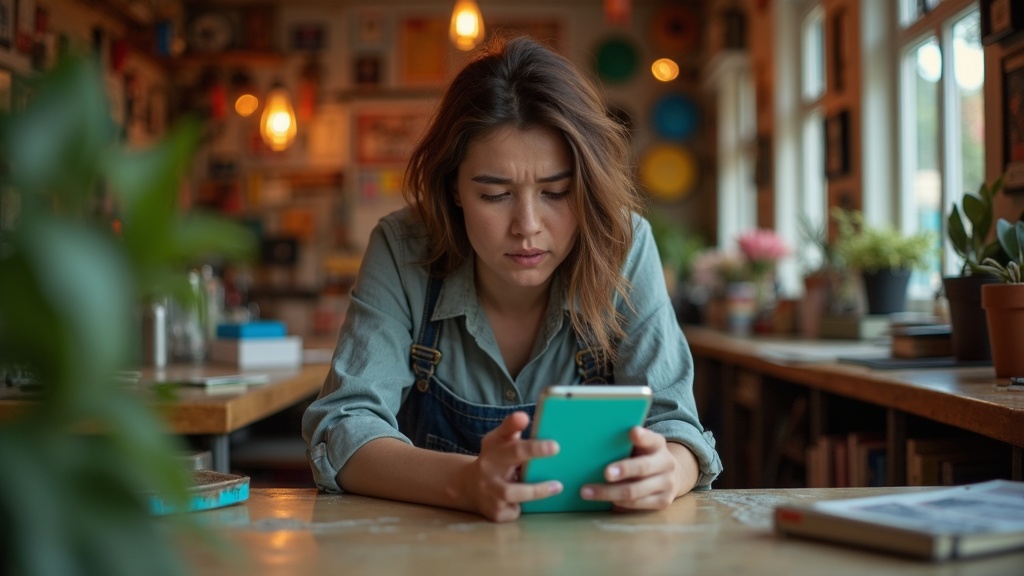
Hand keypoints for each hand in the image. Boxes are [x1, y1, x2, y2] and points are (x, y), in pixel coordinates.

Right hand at [458, 411, 562, 521]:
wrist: (469, 487)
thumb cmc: (493, 459)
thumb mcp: (498, 440)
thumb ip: (510, 427)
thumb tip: (523, 416)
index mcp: (494, 452)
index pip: (513, 447)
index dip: (533, 447)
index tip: (555, 445)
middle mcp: (489, 472)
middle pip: (510, 468)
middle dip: (534, 462)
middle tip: (557, 455)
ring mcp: (491, 494)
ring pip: (512, 494)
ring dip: (537, 491)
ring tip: (558, 486)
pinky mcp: (495, 513)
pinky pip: (515, 511)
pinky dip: (525, 505)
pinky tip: (531, 501)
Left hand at [580, 427, 697, 510]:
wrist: (669, 475)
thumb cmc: (643, 456)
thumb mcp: (640, 445)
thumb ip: (625, 443)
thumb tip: (592, 441)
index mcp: (658, 444)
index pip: (651, 438)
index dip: (642, 436)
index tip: (632, 432)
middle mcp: (666, 463)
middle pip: (642, 468)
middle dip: (623, 470)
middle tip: (605, 473)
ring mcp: (667, 484)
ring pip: (634, 491)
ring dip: (608, 493)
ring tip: (587, 492)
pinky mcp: (663, 502)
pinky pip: (636, 505)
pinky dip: (618, 503)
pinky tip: (603, 501)